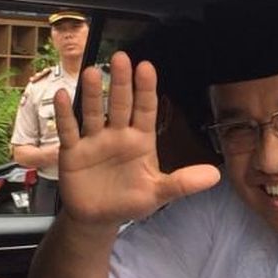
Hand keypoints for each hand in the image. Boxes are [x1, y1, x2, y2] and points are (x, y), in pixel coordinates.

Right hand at [55, 51, 219, 225]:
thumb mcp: (159, 193)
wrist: (99, 219)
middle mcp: (117, 134)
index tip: (146, 67)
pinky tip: (62, 96)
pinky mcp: (73, 152)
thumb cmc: (130, 201)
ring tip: (92, 72)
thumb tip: (215, 177)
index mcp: (140, 140)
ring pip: (93, 112)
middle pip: (119, 104)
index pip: (145, 109)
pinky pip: (68, 130)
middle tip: (121, 58)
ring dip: (93, 93)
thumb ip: (183, 183)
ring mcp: (94, 141)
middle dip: (120, 82)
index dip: (146, 89)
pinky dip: (65, 114)